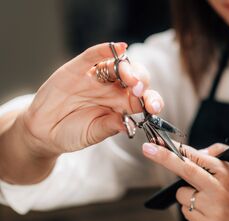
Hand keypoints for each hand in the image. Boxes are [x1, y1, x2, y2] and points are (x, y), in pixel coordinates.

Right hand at [20, 42, 163, 156]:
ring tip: (129, 77)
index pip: (144, 100)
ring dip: (128, 69)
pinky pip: (94, 56)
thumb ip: (109, 127)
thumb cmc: (73, 133)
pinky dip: (105, 50)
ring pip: (119, 66)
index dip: (151, 101)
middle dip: (141, 82)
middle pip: (136, 79)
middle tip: (138, 90)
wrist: (44, 130)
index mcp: (123, 107)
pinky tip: (118, 47)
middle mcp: (114, 90)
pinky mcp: (79, 69)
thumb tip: (127, 124)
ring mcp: (98, 78)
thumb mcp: (92, 134)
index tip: (153, 107)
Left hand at [142, 142, 228, 220]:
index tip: (157, 142)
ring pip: (182, 195)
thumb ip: (218, 152)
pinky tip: (208, 208)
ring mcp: (213, 210)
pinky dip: (193, 207)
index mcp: (226, 172)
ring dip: (188, 192)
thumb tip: (194, 152)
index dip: (176, 149)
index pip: (197, 157)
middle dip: (164, 158)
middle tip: (147, 148)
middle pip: (186, 172)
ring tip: (206, 195)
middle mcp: (218, 190)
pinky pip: (186, 212)